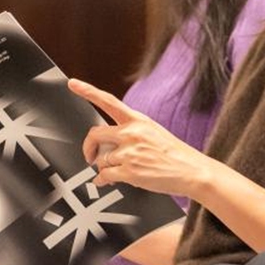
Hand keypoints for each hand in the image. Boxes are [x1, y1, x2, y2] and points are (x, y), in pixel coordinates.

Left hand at [69, 78, 212, 197]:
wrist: (192, 171)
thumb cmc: (176, 154)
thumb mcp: (153, 133)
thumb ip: (130, 134)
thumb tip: (110, 146)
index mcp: (138, 120)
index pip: (108, 101)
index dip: (87, 91)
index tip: (72, 83)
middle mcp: (131, 133)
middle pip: (94, 134)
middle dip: (88, 147)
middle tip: (89, 155)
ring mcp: (129, 152)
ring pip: (100, 160)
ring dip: (104, 168)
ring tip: (115, 172)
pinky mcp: (129, 171)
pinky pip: (104, 176)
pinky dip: (103, 180)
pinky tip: (107, 181)